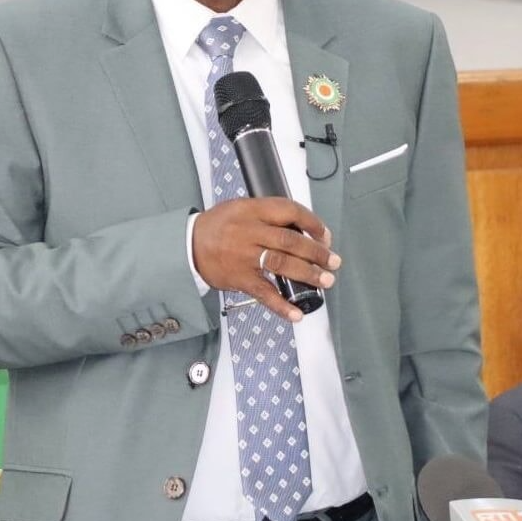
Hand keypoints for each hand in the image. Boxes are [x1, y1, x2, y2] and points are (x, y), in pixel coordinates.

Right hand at [192, 197, 340, 321]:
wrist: (188, 246)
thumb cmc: (217, 226)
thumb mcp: (241, 208)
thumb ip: (268, 215)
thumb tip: (302, 228)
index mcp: (252, 210)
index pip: (289, 211)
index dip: (312, 223)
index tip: (325, 235)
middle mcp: (249, 232)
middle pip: (290, 240)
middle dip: (317, 252)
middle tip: (333, 261)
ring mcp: (245, 256)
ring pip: (282, 264)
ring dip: (308, 274)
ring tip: (325, 280)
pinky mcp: (240, 279)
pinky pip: (264, 293)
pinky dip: (282, 305)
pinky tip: (297, 312)